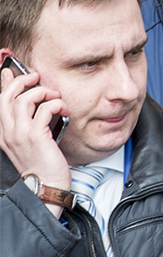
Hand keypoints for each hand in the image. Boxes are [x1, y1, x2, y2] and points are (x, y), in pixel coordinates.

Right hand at [0, 62, 69, 213]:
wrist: (46, 186)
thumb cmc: (42, 164)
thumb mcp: (30, 142)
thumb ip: (28, 122)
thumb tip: (34, 103)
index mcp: (3, 133)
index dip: (4, 83)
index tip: (10, 70)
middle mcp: (7, 132)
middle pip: (7, 95)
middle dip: (22, 81)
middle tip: (37, 78)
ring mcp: (19, 133)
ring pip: (25, 99)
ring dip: (43, 92)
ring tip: (55, 97)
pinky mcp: (36, 136)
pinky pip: (45, 109)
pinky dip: (57, 105)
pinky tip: (64, 110)